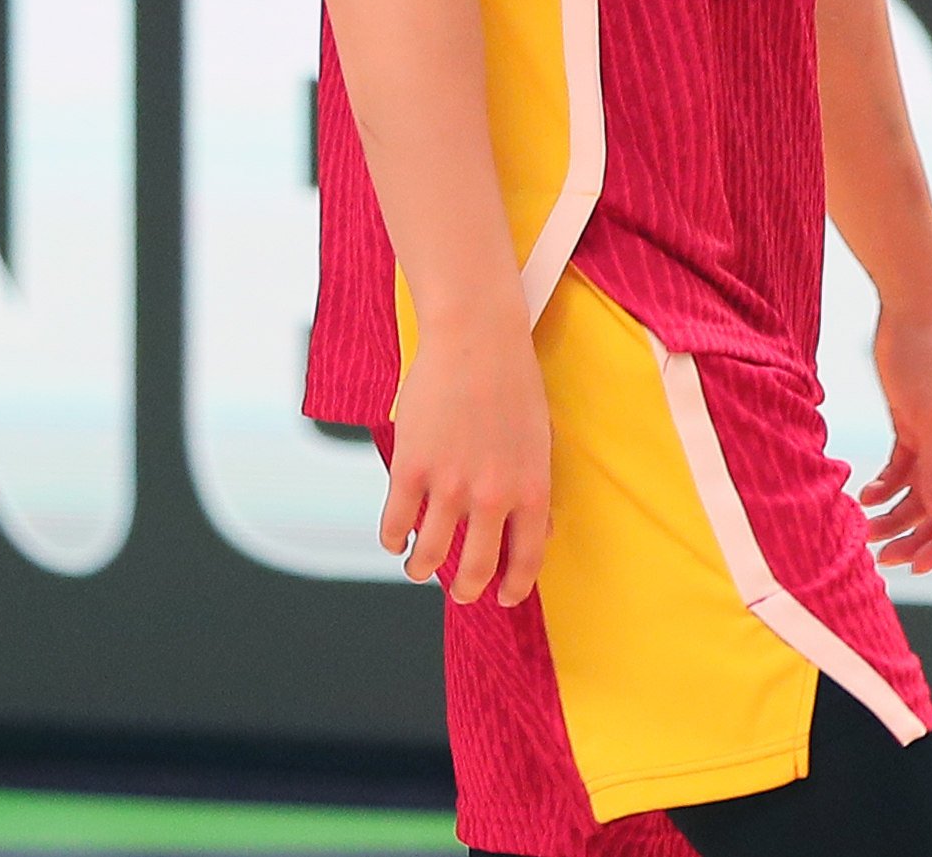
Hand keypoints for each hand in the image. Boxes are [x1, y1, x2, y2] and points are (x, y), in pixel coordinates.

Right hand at [382, 305, 551, 605]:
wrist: (475, 337)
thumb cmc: (512, 381)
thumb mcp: (539, 440)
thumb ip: (533, 488)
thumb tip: (532, 530)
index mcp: (531, 489)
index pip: (526, 559)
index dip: (513, 586)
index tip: (502, 596)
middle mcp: (492, 496)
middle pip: (476, 567)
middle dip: (467, 588)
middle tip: (460, 592)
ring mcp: (449, 484)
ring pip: (429, 553)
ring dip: (422, 570)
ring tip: (419, 570)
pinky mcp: (411, 467)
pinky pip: (396, 522)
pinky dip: (392, 538)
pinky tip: (395, 539)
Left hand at [862, 301, 931, 572]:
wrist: (913, 305)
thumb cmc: (930, 356)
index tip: (914, 569)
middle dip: (913, 536)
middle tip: (880, 560)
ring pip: (919, 491)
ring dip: (894, 513)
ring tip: (863, 531)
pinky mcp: (914, 423)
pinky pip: (903, 467)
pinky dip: (886, 484)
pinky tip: (864, 496)